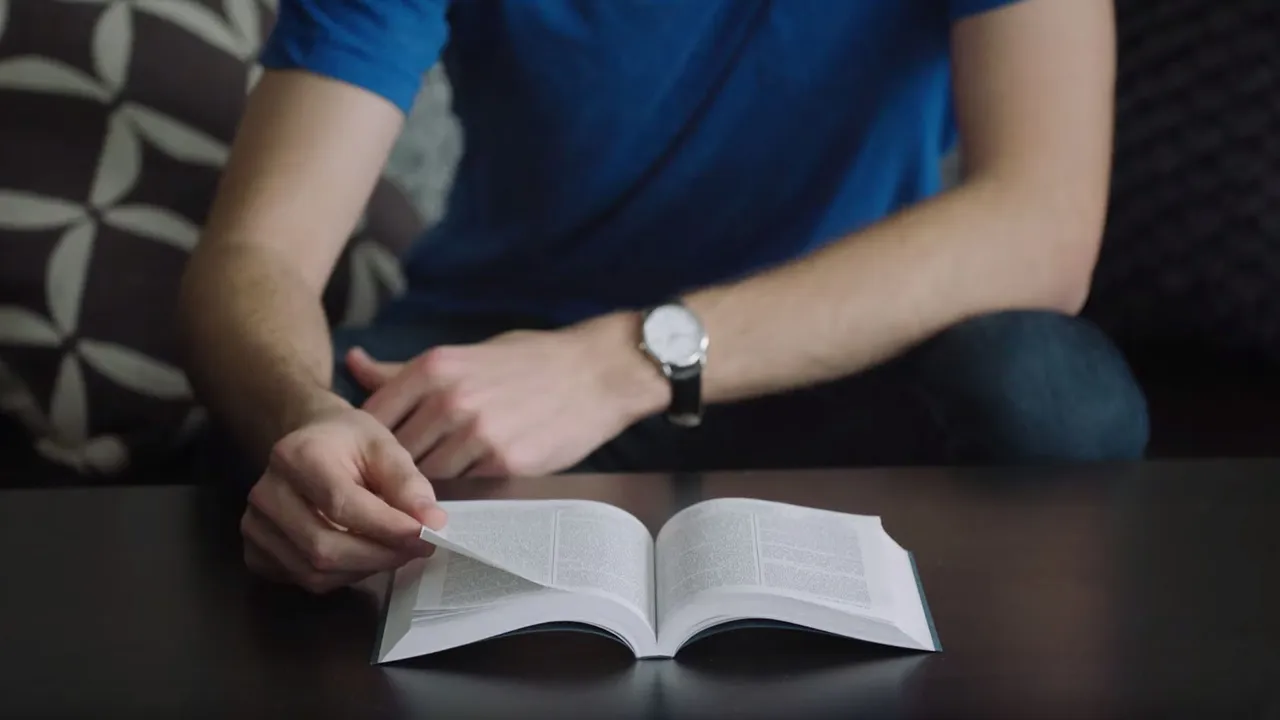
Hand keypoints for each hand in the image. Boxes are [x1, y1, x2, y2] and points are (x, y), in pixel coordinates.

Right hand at [241, 402, 447, 593]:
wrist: (310, 442)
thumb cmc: (350, 443)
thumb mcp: (384, 447)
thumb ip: (408, 484)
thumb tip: (432, 523)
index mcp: (296, 457)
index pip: (342, 506)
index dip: (387, 527)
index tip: (427, 535)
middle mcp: (266, 493)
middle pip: (324, 547)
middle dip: (380, 555)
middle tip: (418, 549)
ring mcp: (254, 526)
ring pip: (316, 571)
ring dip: (364, 568)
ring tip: (392, 549)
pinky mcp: (255, 552)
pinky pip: (304, 580)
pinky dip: (342, 576)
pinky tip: (361, 553)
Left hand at [344, 320, 665, 478]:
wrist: (597, 371)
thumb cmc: (529, 361)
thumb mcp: (463, 354)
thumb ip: (405, 370)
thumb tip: (354, 364)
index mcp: (434, 367)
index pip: (373, 418)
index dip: (368, 444)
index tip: (372, 459)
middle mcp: (450, 399)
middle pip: (395, 454)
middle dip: (391, 472)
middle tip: (391, 487)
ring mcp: (478, 433)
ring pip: (426, 477)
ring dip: (424, 489)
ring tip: (425, 494)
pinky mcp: (506, 462)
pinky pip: (464, 489)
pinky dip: (459, 493)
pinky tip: (463, 490)